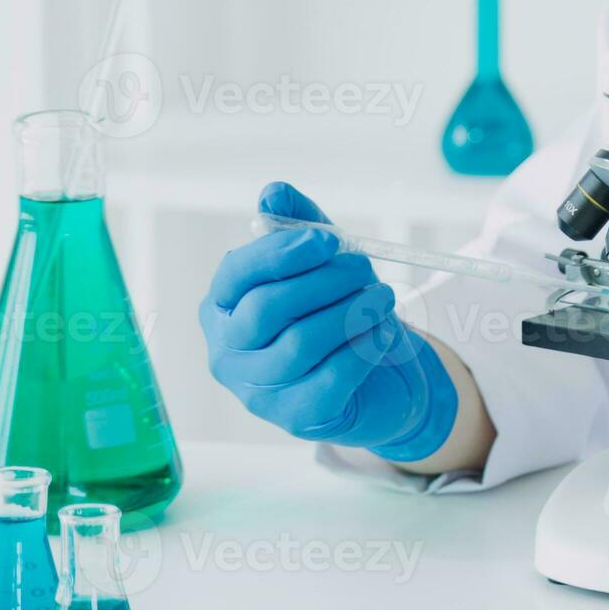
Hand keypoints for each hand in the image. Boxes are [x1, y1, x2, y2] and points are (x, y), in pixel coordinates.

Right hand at [200, 182, 457, 461]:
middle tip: (365, 268)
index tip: (328, 239)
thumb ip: (300, 228)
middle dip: (324, 281)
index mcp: (223, 308)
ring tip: (384, 298)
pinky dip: (364, 348)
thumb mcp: (323, 266)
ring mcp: (258, 392)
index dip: (281, 253)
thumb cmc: (340, 317)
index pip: (237, 275)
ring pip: (300, 343)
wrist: (380, 382)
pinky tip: (384, 332)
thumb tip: (274, 192)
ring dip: (350, 313)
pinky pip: (332, 377)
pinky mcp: (298, 417)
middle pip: (267, 309)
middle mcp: (229, 352)